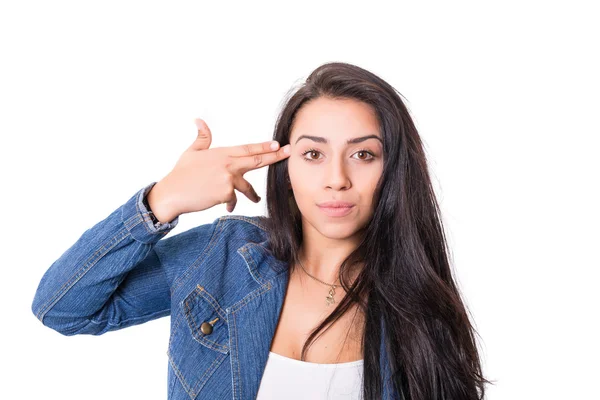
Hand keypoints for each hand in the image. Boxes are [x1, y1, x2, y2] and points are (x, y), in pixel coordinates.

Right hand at [147, 118, 290, 221]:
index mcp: (222, 153)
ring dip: (252, 195)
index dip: (264, 147)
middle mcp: (228, 164)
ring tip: (256, 199)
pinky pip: (233, 200)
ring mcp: (228, 178)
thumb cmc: (181, 174)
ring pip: (247, 187)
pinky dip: (230, 204)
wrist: (172, 193)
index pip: (248, 149)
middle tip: (289, 153)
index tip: (278, 144)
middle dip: (275, 157)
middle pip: (256, 160)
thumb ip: (202, 137)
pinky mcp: (225, 193)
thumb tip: (199, 120)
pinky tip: (224, 206)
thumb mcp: (192, 152)